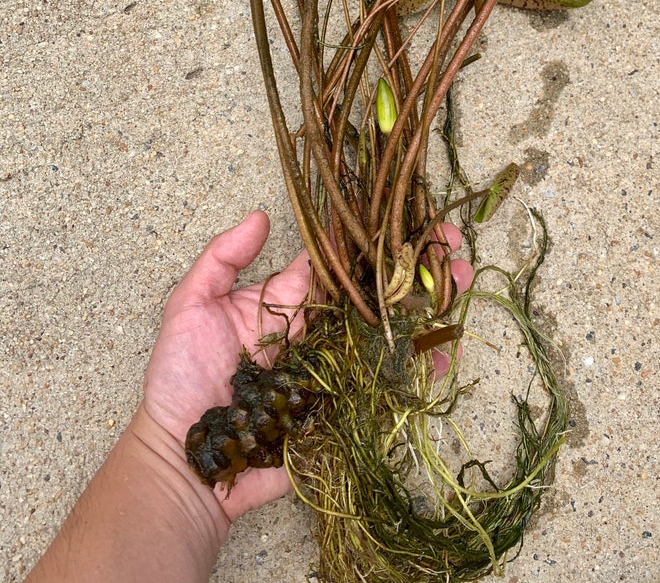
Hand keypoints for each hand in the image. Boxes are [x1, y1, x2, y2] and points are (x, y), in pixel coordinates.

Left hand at [142, 210, 473, 520]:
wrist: (185, 460)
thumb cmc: (180, 382)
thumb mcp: (189, 307)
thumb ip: (222, 259)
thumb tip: (262, 215)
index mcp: (291, 302)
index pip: (341, 262)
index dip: (375, 238)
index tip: (410, 216)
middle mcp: (322, 330)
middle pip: (378, 292)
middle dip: (419, 267)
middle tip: (453, 247)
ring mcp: (338, 370)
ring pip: (393, 333)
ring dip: (432, 308)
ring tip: (461, 285)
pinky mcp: (345, 411)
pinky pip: (390, 387)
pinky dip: (423, 369)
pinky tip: (447, 351)